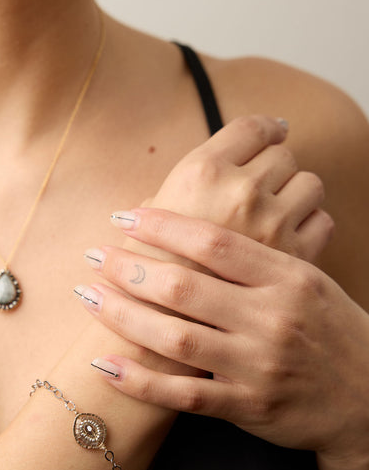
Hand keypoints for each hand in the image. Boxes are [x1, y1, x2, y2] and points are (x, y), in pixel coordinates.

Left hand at [80, 208, 368, 466]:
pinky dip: (142, 381)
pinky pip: (185, 395)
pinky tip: (105, 366)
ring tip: (88, 296)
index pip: (215, 242)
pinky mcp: (248, 406)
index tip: (126, 216)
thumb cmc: (331, 330)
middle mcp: (272, 318)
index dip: (163, 226)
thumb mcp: (308, 282)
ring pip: (177, 338)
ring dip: (123, 316)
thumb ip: (257, 258)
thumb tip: (194, 228)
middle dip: (131, 267)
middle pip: (187, 286)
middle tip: (95, 255)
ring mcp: (259, 365)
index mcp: (288, 278)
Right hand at [132, 115, 332, 263]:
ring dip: (297, 193)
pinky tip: (292, 237)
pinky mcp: (296, 260)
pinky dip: (311, 225)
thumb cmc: (147, 280)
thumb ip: (180, 193)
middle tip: (268, 180)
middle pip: (281, 154)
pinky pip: (322, 222)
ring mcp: (273, 226)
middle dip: (276, 166)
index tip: (273, 130)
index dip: (265, 127)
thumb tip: (204, 174)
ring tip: (280, 209)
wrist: (162, 341)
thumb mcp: (147, 222)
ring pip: (308, 184)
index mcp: (200, 174)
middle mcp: (241, 193)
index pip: (250, 128)